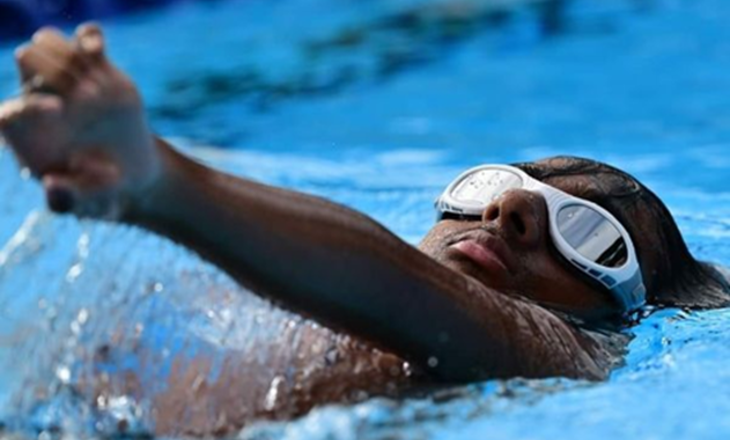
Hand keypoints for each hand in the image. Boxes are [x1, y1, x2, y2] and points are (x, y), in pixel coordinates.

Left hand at [0, 24, 160, 218]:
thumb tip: (51, 184)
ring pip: (50, 42)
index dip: (29, 105)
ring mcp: (67, 80)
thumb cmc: (99, 191)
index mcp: (25, 132)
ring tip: (99, 91)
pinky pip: (85, 38)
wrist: (129, 173)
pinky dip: (90, 37)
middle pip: (28, 59)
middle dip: (57, 74)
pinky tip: (97, 50)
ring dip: (74, 58)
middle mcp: (39, 98)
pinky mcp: (97, 69)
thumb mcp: (87, 204)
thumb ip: (66, 201)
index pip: (10, 109)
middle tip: (91, 101)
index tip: (59, 112)